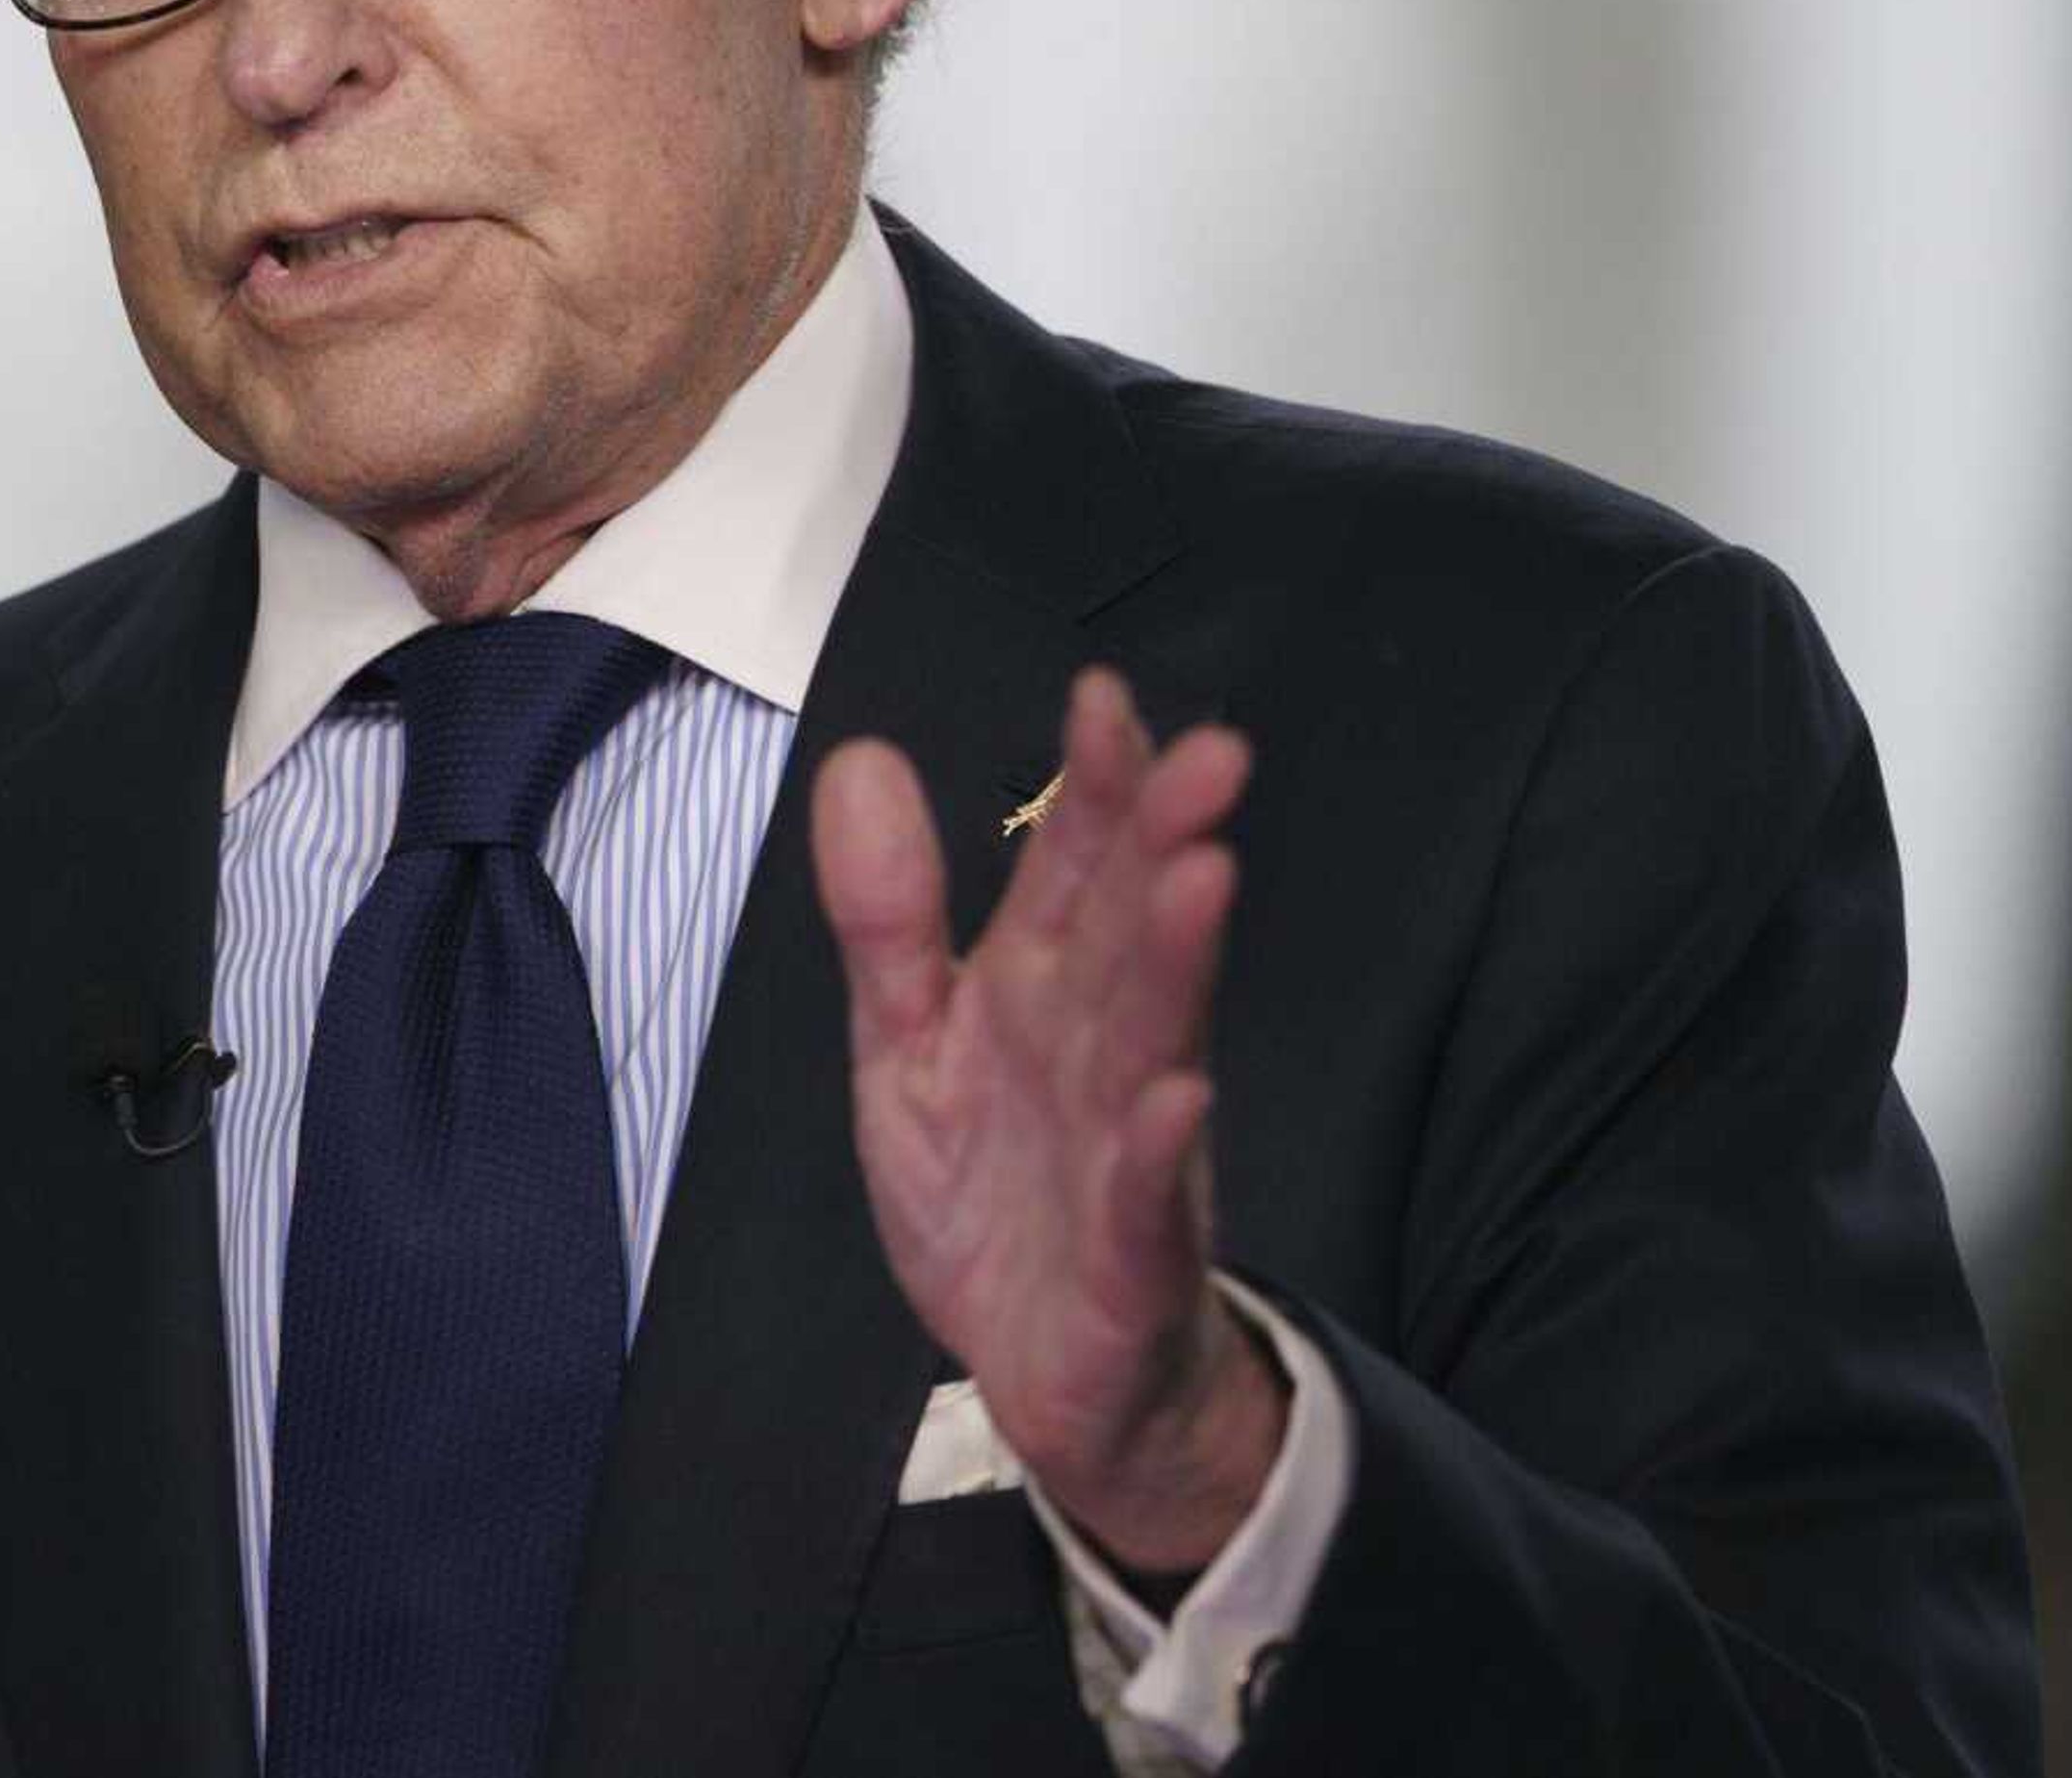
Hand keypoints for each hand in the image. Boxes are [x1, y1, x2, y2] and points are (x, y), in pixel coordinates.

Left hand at [812, 667, 1283, 1573]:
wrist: (1051, 1375)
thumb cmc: (992, 1192)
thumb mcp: (908, 1045)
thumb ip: (889, 915)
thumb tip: (860, 758)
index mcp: (1042, 992)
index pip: (1076, 869)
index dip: (1093, 786)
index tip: (1102, 695)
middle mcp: (1100, 1052)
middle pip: (1134, 934)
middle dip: (1166, 844)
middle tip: (1210, 755)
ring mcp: (1130, 1153)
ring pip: (1156, 1045)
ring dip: (1179, 964)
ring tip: (1199, 876)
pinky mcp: (1133, 1262)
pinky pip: (1147, 1202)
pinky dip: (1157, 1153)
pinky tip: (1177, 1096)